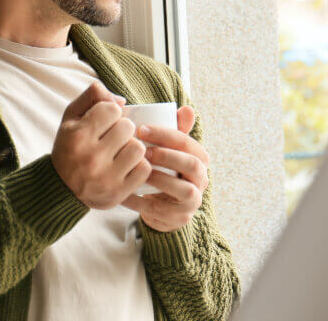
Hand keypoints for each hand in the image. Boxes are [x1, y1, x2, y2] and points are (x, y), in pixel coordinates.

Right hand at [51, 82, 152, 209]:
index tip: (102, 122)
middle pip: (128, 127)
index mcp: (77, 136)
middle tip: (111, 138)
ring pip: (138, 148)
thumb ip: (92, 97)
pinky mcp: (118, 193)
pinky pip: (144, 169)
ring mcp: (105, 178)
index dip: (110, 112)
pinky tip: (125, 166)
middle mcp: (91, 157)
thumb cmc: (69, 147)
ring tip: (119, 152)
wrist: (61, 189)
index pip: (112, 109)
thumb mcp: (71, 118)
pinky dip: (138, 166)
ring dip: (132, 147)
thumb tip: (121, 100)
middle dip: (122, 129)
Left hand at [121, 106, 210, 231]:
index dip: (166, 135)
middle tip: (143, 150)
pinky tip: (125, 194)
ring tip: (139, 171)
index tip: (141, 129)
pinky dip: (142, 202)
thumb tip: (186, 108)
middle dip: (168, 156)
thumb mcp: (170, 151)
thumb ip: (176, 129)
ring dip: (161, 179)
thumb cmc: (165, 171)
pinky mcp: (179, 219)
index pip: (188, 143)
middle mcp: (202, 180)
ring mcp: (193, 202)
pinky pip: (162, 211)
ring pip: (185, 190)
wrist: (165, 208)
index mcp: (200, 159)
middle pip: (192, 165)